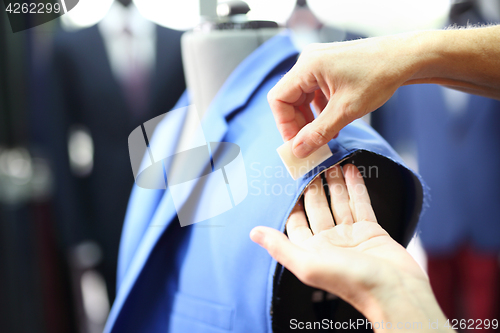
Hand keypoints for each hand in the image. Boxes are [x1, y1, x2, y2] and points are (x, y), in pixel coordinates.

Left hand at [251, 165, 450, 329]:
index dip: (292, 201)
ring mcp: (351, 235)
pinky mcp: (371, 230)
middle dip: (314, 186)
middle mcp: (329, 242)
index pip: (296, 221)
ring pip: (339, 203)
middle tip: (311, 162)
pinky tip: (351, 169)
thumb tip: (254, 233)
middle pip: (318, 207)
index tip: (288, 179)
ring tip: (331, 160)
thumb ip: (281, 247)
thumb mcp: (308, 264)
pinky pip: (361, 204)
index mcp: (312, 250)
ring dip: (335, 182)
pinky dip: (356, 187)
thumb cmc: (350, 281)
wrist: (395, 291)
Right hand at [269, 26, 499, 158]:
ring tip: (324, 136)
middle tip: (310, 144)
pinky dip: (319, 110)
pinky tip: (332, 124)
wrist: (405, 58)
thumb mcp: (346, 111)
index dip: (284, 124)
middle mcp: (309, 61)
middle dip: (298, 124)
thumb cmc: (379, 76)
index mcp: (307, 67)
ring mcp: (318, 63)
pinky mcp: (328, 67)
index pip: (278, 99)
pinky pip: (314, 92)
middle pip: (288, 99)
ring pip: (301, 97)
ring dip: (309, 119)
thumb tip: (298, 151)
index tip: (297, 143)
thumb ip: (318, 133)